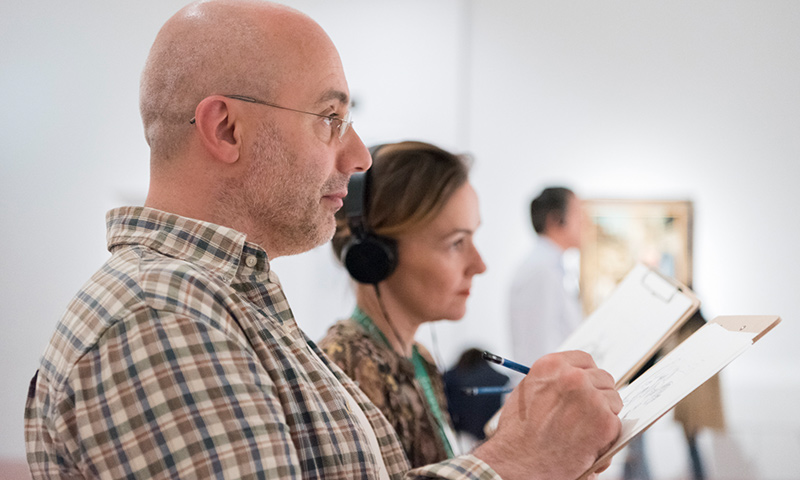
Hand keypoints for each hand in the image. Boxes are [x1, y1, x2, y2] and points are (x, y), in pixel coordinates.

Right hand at [473, 351, 621, 479]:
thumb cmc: (518, 433)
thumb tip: (574, 380)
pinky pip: (617, 423)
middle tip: (584, 413)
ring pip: (613, 400)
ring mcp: (591, 398)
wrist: (517, 462)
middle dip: (597, 395)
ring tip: (583, 429)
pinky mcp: (604, 422)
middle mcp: (573, 377)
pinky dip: (606, 435)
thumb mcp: (528, 392)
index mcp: (552, 365)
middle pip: (603, 378)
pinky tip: (587, 442)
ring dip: (604, 414)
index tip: (586, 386)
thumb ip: (552, 381)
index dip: (586, 375)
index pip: (585, 360)